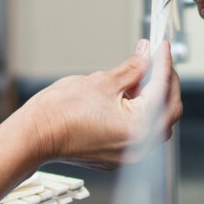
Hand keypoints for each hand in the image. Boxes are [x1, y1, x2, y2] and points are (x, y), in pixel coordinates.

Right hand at [17, 42, 181, 167]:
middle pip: (168, 111)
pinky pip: (139, 133)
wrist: (35, 135)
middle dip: (165, 84)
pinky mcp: (116, 156)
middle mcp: (138, 147)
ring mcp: (128, 155)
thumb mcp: (103, 81)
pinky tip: (129, 97)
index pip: (163, 90)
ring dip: (153, 99)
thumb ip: (132, 68)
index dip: (165, 64)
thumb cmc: (61, 112)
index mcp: (139, 128)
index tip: (163, 47)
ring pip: (156, 123)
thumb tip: (146, 54)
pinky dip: (140, 114)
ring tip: (140, 77)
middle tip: (156, 60)